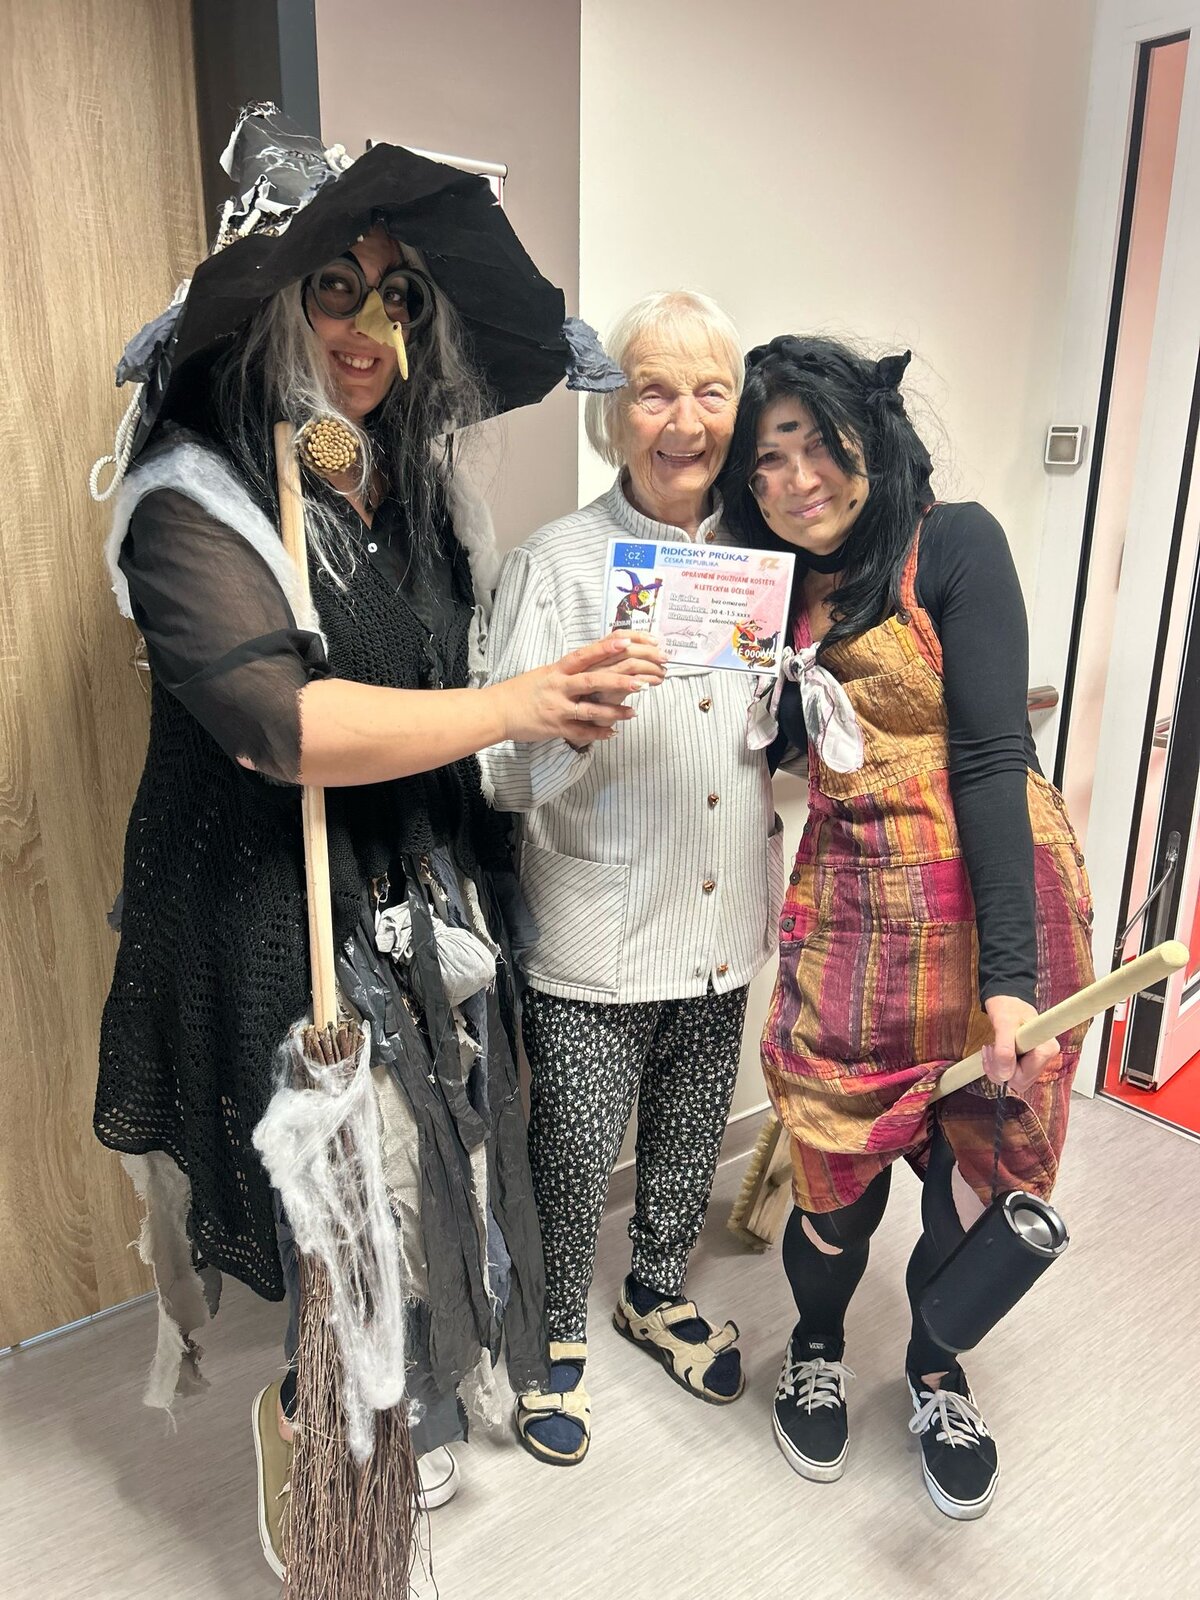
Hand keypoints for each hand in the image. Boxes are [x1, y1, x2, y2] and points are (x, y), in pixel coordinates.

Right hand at [490, 634, 665, 745]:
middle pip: (593, 681)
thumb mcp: (546, 673)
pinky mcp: (555, 727)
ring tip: (634, 713)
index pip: (584, 655)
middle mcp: (558, 686)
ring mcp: (557, 708)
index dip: (605, 648)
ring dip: (614, 712)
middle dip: (619, 682)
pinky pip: (581, 733)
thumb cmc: (523, 690)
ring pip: (590, 710)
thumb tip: (595, 659)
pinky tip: (613, 733)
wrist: (497, 711)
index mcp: (557, 670)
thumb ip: (570, 670)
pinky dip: (598, 734)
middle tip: (643, 682)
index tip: (627, 641)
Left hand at [982, 994, 1058, 1093]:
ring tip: (991, 1048)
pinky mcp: (1028, 1064)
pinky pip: (1012, 1076)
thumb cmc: (1008, 1007)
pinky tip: (994, 1052)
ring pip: (1014, 1082)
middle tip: (989, 1049)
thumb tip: (1005, 1075)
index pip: (1025, 1076)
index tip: (994, 1048)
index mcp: (1047, 1048)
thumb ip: (1004, 1049)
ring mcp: (1037, 1062)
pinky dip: (998, 1067)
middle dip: (999, 1069)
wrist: (1007, 1001)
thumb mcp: (1003, 1023)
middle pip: (1020, 1082)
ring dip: (996, 1068)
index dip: (1006, 1068)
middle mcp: (1046, 1058)